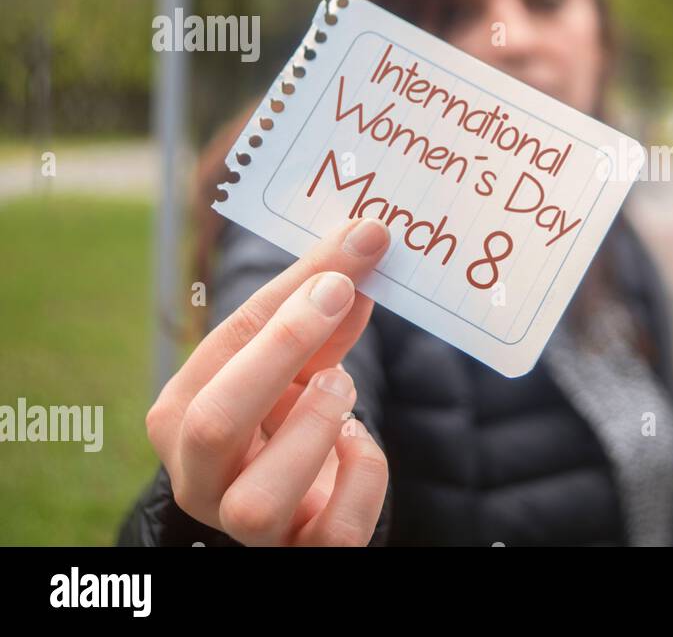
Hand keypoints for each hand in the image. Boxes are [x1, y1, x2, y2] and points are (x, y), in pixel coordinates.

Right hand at [146, 217, 391, 545]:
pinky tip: (357, 444)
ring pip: (259, 500)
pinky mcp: (302, 554)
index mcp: (179, 415)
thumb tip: (364, 246)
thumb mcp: (297, 363)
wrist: (304, 502)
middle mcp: (198, 478)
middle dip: (284, 347)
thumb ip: (323, 313)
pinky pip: (335, 532)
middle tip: (343, 294)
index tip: (351, 249)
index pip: (222, 346)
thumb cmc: (290, 419)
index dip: (290, 293)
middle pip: (213, 423)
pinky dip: (362, 476)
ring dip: (315, 427)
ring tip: (340, 387)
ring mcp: (245, 527)